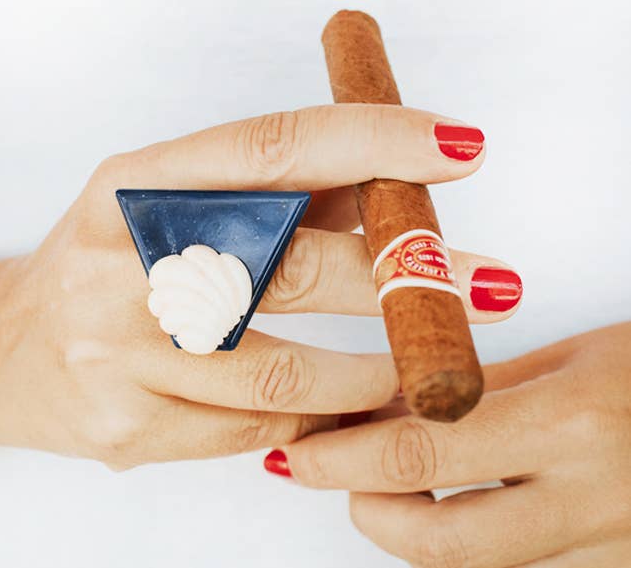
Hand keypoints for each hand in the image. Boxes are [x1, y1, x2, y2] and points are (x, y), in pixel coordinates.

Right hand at [0, 105, 512, 467]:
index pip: (267, 149)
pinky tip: (349, 409)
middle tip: (491, 281)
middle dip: (403, 275)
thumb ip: (280, 193)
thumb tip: (400, 181)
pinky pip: (257, 432)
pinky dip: (321, 422)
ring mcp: (114, 353)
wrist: (8, 352)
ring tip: (425, 363)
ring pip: (284, 374)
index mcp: (133, 184)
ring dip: (376, 373)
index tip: (456, 144)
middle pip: (286, 262)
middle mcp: (116, 262)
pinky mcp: (126, 430)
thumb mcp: (175, 207)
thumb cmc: (116, 263)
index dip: (369, 142)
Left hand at [276, 322, 630, 567]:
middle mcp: (590, 499)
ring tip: (384, 485)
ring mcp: (609, 551)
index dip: (348, 457)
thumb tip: (393, 404)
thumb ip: (481, 388)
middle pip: (442, 539)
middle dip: (368, 511)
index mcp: (570, 422)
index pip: (425, 449)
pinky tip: (459, 500)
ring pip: (476, 564)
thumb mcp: (571, 357)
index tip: (303, 453)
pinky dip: (471, 541)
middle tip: (331, 476)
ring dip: (413, 529)